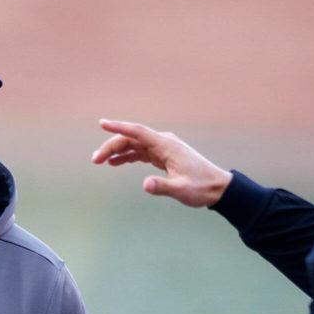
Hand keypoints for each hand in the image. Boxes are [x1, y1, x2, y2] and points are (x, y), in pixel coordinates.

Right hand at [92, 119, 232, 207]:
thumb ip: (162, 187)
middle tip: (95, 160)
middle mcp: (163, 142)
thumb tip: (145, 185)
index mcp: (166, 145)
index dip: (118, 127)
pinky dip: (128, 156)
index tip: (102, 123)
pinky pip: (141, 152)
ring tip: (100, 161)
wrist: (218, 187)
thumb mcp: (181, 190)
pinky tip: (116, 162)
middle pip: (132, 138)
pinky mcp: (164, 156)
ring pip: (135, 145)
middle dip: (112, 146)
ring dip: (117, 151)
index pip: (138, 132)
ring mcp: (164, 148)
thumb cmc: (201, 187)